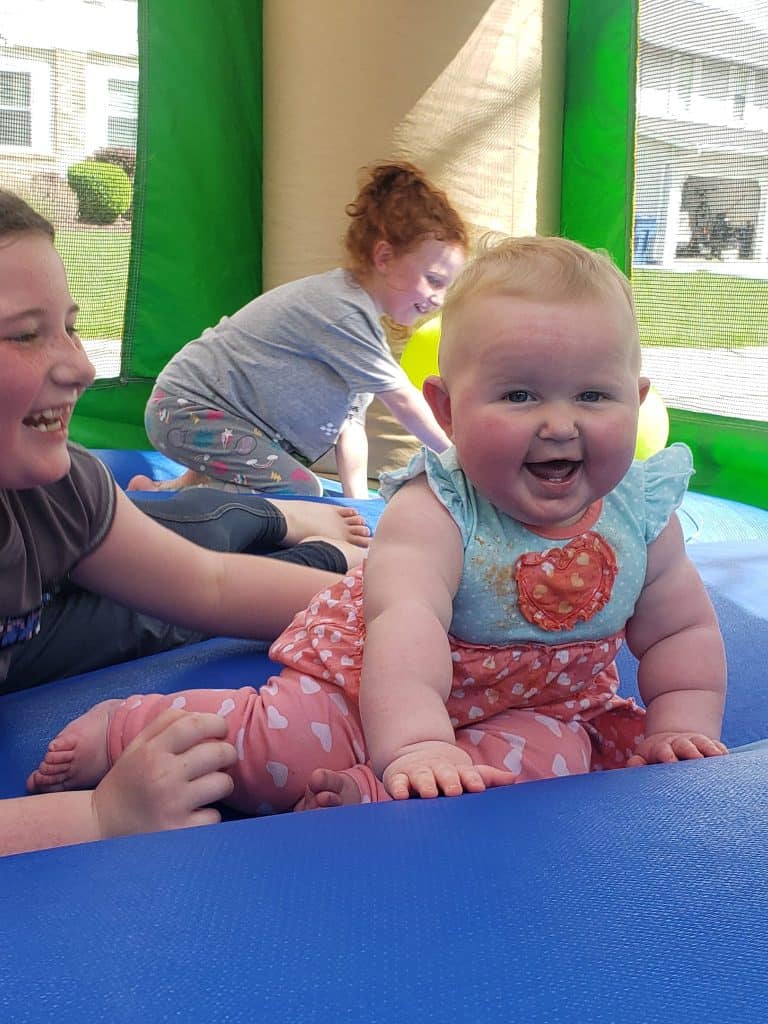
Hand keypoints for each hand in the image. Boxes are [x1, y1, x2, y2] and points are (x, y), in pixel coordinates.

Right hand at [92, 709, 237, 839]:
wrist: (101, 824)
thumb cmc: (128, 781)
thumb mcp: (138, 745)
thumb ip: (167, 723)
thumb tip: (205, 715)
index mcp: (152, 750)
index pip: (194, 724)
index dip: (216, 723)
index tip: (220, 730)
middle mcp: (162, 775)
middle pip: (217, 752)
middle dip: (227, 754)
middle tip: (220, 760)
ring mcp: (172, 804)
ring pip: (223, 783)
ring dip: (221, 784)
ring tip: (208, 787)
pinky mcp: (179, 831)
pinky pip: (214, 816)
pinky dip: (209, 815)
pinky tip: (194, 813)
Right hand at [382, 741, 516, 799]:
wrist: (415, 755)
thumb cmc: (447, 773)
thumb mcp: (466, 774)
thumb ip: (488, 777)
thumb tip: (514, 778)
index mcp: (457, 770)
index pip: (468, 774)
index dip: (472, 780)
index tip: (478, 788)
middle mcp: (437, 770)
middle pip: (445, 773)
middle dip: (449, 781)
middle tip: (454, 791)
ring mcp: (418, 774)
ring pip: (422, 777)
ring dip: (426, 784)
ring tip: (429, 793)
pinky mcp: (399, 780)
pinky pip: (397, 783)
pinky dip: (398, 788)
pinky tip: (401, 796)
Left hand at [626, 731, 727, 767]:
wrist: (672, 739)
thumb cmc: (655, 756)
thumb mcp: (643, 756)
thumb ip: (637, 762)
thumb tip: (632, 766)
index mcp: (661, 748)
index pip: (663, 750)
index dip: (667, 755)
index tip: (670, 762)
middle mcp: (679, 744)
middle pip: (685, 745)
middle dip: (690, 751)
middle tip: (697, 758)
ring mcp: (695, 743)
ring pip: (703, 743)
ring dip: (709, 749)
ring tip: (717, 757)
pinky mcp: (709, 746)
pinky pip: (717, 746)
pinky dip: (721, 750)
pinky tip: (727, 758)